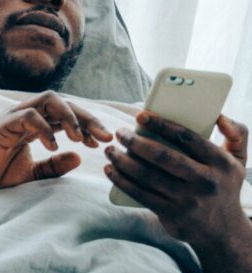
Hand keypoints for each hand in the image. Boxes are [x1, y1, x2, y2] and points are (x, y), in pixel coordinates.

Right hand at [0, 91, 112, 196]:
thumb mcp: (30, 174)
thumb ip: (53, 166)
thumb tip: (79, 157)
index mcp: (32, 125)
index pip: (65, 114)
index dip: (88, 124)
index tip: (104, 142)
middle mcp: (23, 116)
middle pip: (62, 102)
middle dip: (87, 117)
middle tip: (105, 137)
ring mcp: (11, 118)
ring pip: (47, 100)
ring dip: (69, 116)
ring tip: (80, 138)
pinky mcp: (0, 127)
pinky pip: (27, 116)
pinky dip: (44, 128)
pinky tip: (54, 146)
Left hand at [104, 112, 248, 246]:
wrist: (222, 232)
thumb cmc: (223, 186)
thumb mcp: (238, 160)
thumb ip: (237, 133)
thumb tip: (219, 115)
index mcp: (220, 163)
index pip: (186, 138)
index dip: (161, 124)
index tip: (140, 115)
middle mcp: (205, 181)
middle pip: (163, 156)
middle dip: (136, 142)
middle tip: (119, 132)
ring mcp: (188, 200)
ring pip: (147, 176)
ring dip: (123, 160)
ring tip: (110, 150)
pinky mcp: (171, 215)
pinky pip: (140, 194)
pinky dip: (121, 180)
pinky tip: (110, 169)